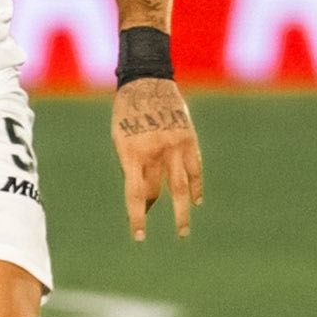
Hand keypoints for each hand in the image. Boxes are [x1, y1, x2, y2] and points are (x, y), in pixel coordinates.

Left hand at [111, 77, 203, 240]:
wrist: (147, 81)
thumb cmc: (127, 111)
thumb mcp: (119, 137)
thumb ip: (131, 164)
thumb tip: (143, 193)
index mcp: (132, 153)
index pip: (136, 194)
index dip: (137, 217)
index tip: (139, 236)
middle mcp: (155, 153)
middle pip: (156, 192)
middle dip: (152, 208)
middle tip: (148, 223)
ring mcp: (174, 146)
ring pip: (182, 188)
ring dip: (182, 212)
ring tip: (182, 231)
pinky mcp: (189, 139)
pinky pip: (196, 169)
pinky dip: (197, 186)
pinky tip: (197, 201)